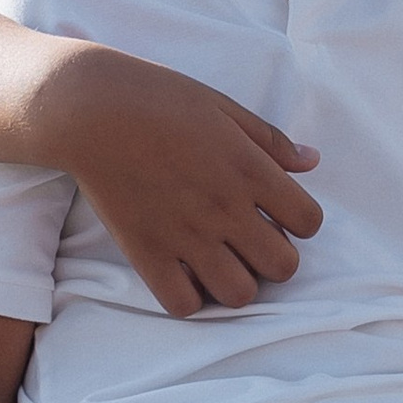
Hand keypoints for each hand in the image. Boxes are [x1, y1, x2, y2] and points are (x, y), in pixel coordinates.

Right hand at [41, 43, 321, 313]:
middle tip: (253, 242)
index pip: (310, 222)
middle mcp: (225, 208)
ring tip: (221, 262)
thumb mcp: (223, 107)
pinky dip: (189, 297)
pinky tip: (184, 272)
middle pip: (283, 267)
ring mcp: (186, 235)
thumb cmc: (158, 98)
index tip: (280, 213)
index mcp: (249, 169)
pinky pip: (183, 304)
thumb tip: (312, 161)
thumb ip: (270, 140)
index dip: (302, 221)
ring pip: (239, 294)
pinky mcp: (146, 252)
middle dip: (276, 258)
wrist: (89, 109)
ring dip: (237, 282)